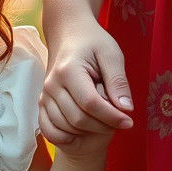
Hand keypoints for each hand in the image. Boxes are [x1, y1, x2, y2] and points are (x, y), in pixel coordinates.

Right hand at [40, 17, 132, 148]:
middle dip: (103, 126)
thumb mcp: (111, 55)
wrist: (68, 34)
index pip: (91, 104)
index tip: (129, 121)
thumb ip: (118, 82)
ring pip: (64, 127)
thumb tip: (126, 109)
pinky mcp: (42, 102)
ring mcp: (44, 95)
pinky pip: (49, 129)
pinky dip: (65, 136)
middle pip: (78, 119)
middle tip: (120, 122)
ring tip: (104, 122)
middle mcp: (52, 85)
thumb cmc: (92, 42)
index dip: (112, 117)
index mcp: (69, 71)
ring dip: (87, 132)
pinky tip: (82, 132)